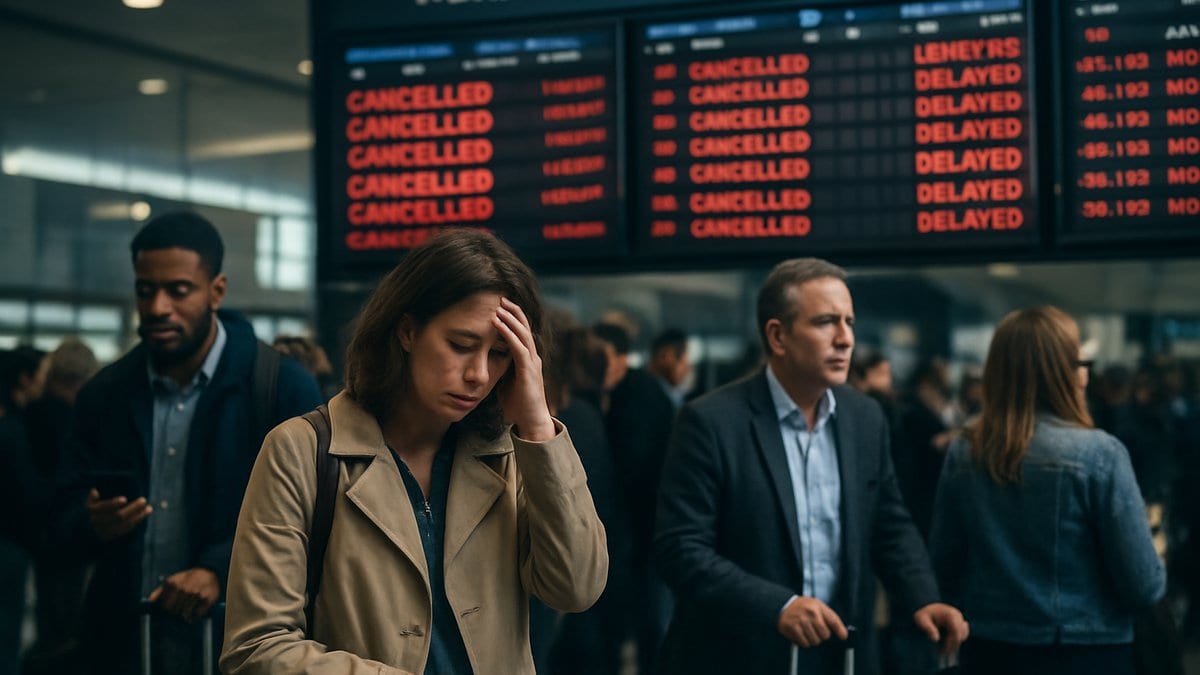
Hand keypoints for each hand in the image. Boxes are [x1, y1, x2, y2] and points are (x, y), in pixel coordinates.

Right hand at [87, 489, 152, 540]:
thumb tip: (95, 492)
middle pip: (117, 516)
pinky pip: (125, 531)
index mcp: (91, 510)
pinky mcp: (111, 537)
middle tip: (144, 500)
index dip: (113, 504)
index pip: (103, 507)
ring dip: (138, 516)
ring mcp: (103, 531)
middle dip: (132, 508)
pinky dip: (135, 522)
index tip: (124, 499)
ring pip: (124, 525)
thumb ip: (94, 495)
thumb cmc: (93, 506)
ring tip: (149, 508)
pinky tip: (143, 515)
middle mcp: (96, 522)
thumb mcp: (91, 499)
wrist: (87, 526)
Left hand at [149, 568, 220, 620]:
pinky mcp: (207, 598)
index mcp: (174, 584)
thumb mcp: (172, 580)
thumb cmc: (188, 578)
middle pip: (175, 611)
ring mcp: (196, 594)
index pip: (165, 606)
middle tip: (181, 607)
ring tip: (189, 607)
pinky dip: (196, 614)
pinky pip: (198, 614)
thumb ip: (159, 591)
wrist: (208, 572)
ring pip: (186, 614)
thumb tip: (148, 602)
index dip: (167, 608)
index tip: (171, 606)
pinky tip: (196, 608)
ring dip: (186, 614)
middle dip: (177, 611)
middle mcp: (185, 589)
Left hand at [492, 297, 554, 441]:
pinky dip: (508, 333)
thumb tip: (487, 362)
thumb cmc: (519, 405)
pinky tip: (498, 323)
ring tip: (499, 306)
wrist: (532, 423)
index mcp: (528, 360)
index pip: (522, 333)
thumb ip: (501, 370)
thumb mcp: (507, 383)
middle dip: (513, 312)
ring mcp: (532, 363)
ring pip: (523, 333)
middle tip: (501, 298)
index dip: (513, 318)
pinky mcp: (528, 371)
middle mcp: (533, 357)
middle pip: (525, 327)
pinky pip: (518, 347)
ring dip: (510, 318)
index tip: (501, 307)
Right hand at [777, 596, 848, 647]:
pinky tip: (801, 634)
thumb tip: (842, 632)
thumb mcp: (816, 605)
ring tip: (807, 632)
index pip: (833, 620)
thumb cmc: (802, 607)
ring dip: (813, 640)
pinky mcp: (794, 628)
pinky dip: (804, 642)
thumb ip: (828, 616)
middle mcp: (810, 613)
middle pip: (825, 635)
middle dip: (822, 635)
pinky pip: (805, 643)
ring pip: (815, 641)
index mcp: (818, 606)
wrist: (782, 605)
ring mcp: (801, 621)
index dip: (840, 630)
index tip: (843, 636)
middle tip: (816, 630)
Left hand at [913, 602, 968, 655]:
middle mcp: (957, 615)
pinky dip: (956, 639)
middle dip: (953, 644)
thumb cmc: (923, 614)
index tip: (944, 651)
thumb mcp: (921, 619)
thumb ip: (928, 628)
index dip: (952, 643)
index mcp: (950, 614)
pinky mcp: (960, 622)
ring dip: (955, 642)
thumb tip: (936, 639)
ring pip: (963, 634)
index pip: (956, 632)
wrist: (926, 606)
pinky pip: (962, 633)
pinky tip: (947, 642)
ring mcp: (960, 619)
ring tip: (943, 648)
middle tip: (943, 653)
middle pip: (961, 634)